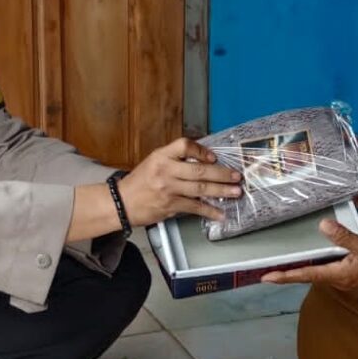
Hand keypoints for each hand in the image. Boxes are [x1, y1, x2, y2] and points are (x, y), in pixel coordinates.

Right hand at [118, 137, 242, 225]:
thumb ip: (175, 160)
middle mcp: (165, 171)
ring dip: (221, 191)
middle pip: (199, 170)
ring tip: (235, 192)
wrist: (121, 202)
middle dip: (222, 174)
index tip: (213, 157)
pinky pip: (195, 207)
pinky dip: (209, 210)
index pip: (185, 146)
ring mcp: (168, 189)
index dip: (202, 150)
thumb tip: (203, 161)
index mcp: (161, 156)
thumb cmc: (139, 182)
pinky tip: (220, 213)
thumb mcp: (154, 162)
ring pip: (201, 189)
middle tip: (236, 176)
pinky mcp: (170, 206)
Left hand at [261, 218, 357, 299]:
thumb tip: (324, 226)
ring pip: (317, 272)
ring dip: (301, 268)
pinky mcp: (350, 275)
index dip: (284, 275)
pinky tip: (315, 253)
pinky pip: (328, 268)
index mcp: (338, 274)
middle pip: (307, 275)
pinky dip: (316, 263)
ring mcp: (343, 278)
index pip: (305, 275)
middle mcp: (337, 279)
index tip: (266, 277)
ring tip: (285, 261)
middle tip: (269, 268)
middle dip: (288, 272)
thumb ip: (345, 237)